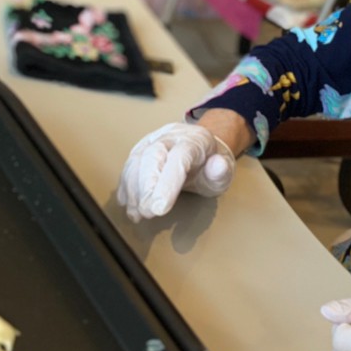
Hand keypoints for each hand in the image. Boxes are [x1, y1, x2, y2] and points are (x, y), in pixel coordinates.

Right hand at [116, 122, 235, 221]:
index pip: (179, 157)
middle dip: (146, 187)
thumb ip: (222, 171)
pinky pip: (127, 166)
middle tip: (147, 212)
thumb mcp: (225, 171)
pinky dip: (126, 188)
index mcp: (194, 141)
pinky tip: (130, 204)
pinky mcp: (139, 150)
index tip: (159, 207)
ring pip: (135, 161)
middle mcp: (170, 137)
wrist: (201, 150)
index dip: (167, 183)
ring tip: (138, 213)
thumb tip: (218, 166)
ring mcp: (152, 141)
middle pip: (152, 156)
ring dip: (133, 190)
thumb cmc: (211, 164)